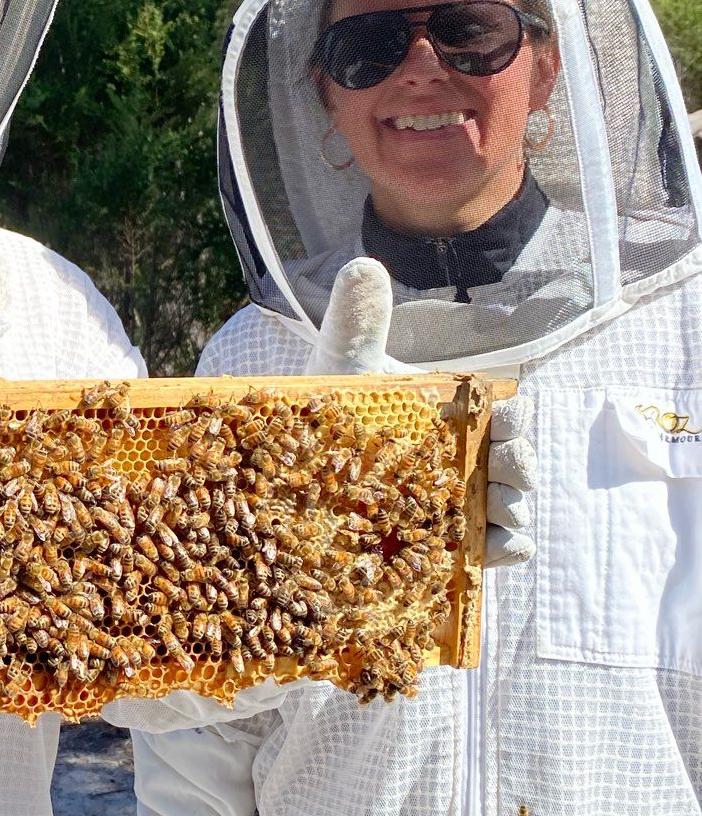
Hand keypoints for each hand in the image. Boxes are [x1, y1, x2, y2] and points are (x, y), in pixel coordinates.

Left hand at [307, 257, 533, 567]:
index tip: (503, 418)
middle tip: (501, 468)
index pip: (505, 413)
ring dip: (512, 510)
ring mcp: (463, 499)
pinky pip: (495, 549)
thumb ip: (357, 319)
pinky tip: (491, 549)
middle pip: (517, 463)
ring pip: (511, 507)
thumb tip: (363, 265)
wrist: (296, 460)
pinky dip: (503, 550)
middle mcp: (470, 455)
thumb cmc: (333, 407)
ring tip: (495, 513)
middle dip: (520, 466)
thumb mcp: (343, 363)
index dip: (513, 418)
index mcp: (458, 410)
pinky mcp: (451, 542)